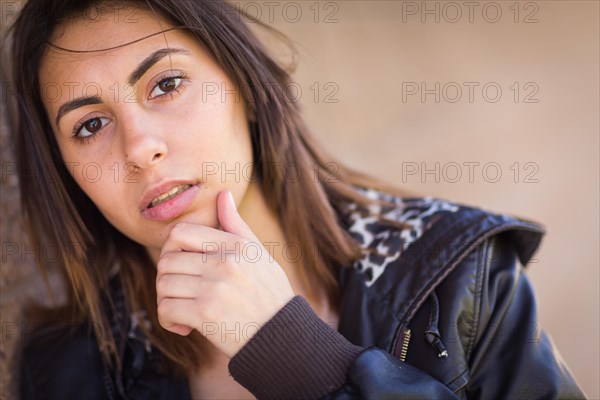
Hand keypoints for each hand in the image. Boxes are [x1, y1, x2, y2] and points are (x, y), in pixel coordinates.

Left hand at [156, 189, 295, 357]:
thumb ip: (235, 224)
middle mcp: (223, 262)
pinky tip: (184, 324)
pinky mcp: (205, 314)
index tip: (180, 264)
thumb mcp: (258, 253)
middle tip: (181, 289)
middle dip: (167, 276)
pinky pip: (166, 309)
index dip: (171, 248)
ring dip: (166, 299)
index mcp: (234, 245)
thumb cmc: (269, 293)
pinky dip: (168, 319)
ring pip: (163, 284)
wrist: (281, 335)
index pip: (180, 233)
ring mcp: (213, 287)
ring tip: (183, 307)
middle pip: (167, 260)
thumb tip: (223, 194)